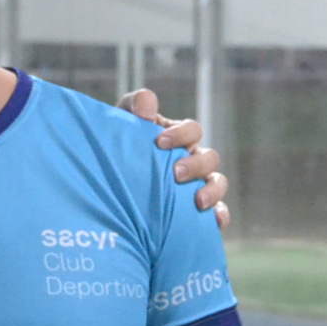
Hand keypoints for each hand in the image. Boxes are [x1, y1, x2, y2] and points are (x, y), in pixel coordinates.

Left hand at [117, 88, 230, 225]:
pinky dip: (221, 214)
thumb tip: (148, 105)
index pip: (192, 130)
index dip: (181, 134)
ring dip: (213, 190)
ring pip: (218, 183)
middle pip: (210, 158)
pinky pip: (218, 212)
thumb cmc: (116, 148)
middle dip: (196, 165)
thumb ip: (134, 106)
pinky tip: (215, 221)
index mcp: (177, 138)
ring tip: (198, 201)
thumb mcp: (121, 122)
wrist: (105, 183)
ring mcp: (197, 185)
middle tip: (176, 173)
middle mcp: (192, 160)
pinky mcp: (196, 210)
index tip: (160, 142)